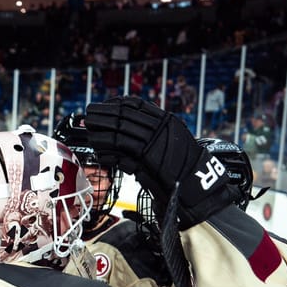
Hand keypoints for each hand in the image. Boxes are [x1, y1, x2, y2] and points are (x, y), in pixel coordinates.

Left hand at [85, 96, 239, 227]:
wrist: (198, 182)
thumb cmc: (184, 166)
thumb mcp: (171, 142)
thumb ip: (153, 133)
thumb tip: (128, 128)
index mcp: (165, 119)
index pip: (135, 104)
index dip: (116, 104)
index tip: (103, 105)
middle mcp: (158, 127)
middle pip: (123, 115)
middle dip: (103, 115)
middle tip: (88, 116)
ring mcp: (153, 141)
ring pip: (119, 132)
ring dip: (101, 133)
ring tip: (89, 134)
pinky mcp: (146, 157)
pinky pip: (121, 151)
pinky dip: (108, 152)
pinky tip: (99, 153)